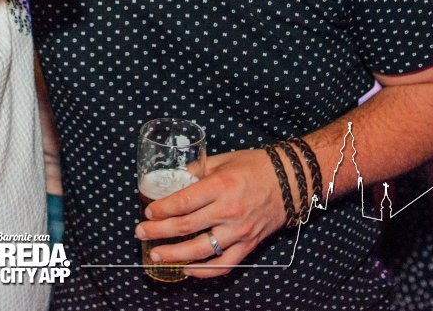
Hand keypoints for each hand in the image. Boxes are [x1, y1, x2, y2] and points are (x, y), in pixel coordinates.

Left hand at [136, 149, 285, 278]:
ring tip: (156, 255)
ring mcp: (239, 231)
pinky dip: (204, 271)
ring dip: (174, 255)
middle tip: (140, 233)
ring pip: (200, 250)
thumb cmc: (255, 166)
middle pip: (185, 227)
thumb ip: (197, 170)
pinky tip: (188, 270)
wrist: (291, 180)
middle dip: (158, 232)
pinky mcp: (249, 244)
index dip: (161, 210)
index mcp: (220, 186)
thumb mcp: (222, 160)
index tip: (148, 212)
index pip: (182, 202)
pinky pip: (224, 264)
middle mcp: (228, 211)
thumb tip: (174, 179)